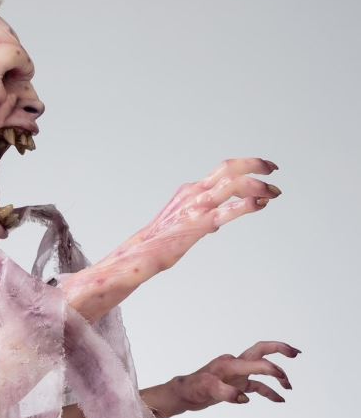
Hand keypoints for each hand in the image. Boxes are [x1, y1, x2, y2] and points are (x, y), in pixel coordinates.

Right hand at [121, 158, 282, 277]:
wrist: (144, 252)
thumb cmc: (162, 238)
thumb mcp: (183, 218)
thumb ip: (201, 214)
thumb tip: (216, 221)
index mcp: (192, 189)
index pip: (224, 170)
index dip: (247, 165)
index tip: (264, 168)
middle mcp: (195, 192)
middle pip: (230, 168)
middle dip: (255, 165)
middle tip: (273, 170)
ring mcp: (198, 206)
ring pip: (232, 185)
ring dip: (257, 185)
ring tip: (273, 192)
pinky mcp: (200, 223)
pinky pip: (228, 210)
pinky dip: (247, 205)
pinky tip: (261, 204)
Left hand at [170, 341, 300, 412]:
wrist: (183, 394)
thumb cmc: (193, 388)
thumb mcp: (207, 390)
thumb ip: (226, 393)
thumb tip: (245, 398)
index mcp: (230, 363)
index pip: (257, 361)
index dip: (272, 369)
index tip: (282, 380)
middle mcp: (236, 364)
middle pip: (262, 351)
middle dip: (280, 349)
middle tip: (296, 353)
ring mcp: (237, 374)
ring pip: (262, 370)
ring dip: (277, 376)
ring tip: (289, 387)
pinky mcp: (236, 384)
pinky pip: (256, 386)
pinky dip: (268, 392)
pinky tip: (279, 399)